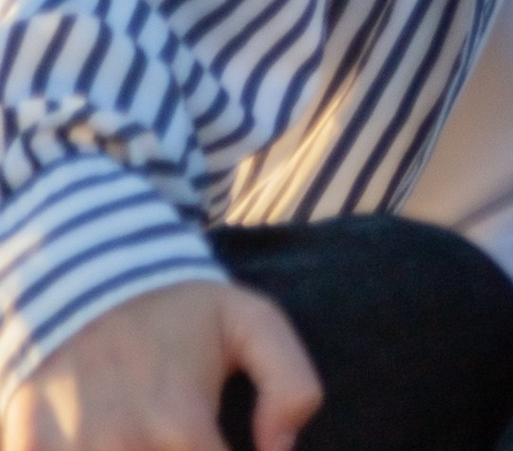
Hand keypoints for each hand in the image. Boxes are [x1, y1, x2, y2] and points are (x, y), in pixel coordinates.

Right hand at [4, 281, 320, 450]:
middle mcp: (125, 446)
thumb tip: (281, 448)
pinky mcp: (26, 449)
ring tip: (147, 432)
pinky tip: (100, 436)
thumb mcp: (251, 322)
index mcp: (183, 424)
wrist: (83, 274)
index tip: (217, 441)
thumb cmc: (176, 308)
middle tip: (180, 435)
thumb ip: (291, 382)